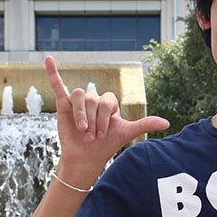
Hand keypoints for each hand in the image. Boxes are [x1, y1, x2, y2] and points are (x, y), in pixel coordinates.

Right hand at [46, 56, 168, 186]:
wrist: (86, 157)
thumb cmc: (106, 145)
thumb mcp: (126, 133)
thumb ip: (145, 124)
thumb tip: (168, 122)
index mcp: (109, 102)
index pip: (108, 101)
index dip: (105, 118)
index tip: (103, 136)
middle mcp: (94, 99)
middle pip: (94, 99)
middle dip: (94, 120)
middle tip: (93, 137)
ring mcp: (78, 101)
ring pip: (80, 96)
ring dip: (82, 114)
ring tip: (82, 130)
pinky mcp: (63, 104)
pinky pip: (58, 85)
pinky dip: (53, 72)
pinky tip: (48, 59)